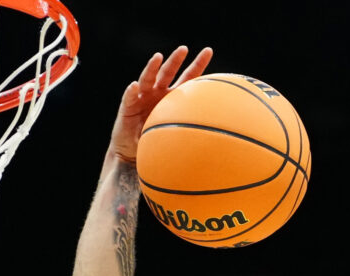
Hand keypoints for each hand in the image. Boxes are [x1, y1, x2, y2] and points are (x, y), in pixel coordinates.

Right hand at [109, 45, 213, 163]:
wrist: (134, 152)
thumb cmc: (157, 141)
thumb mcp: (178, 135)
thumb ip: (194, 130)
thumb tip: (222, 134)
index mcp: (172, 97)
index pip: (188, 78)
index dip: (198, 64)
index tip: (208, 50)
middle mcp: (157, 92)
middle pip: (168, 72)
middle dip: (175, 60)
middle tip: (184, 49)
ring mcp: (142, 97)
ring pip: (148, 78)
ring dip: (152, 67)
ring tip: (158, 57)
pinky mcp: (128, 107)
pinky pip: (130, 98)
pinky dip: (132, 92)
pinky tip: (134, 86)